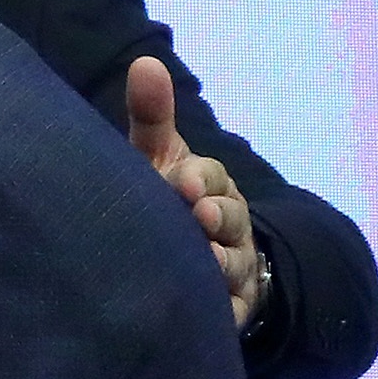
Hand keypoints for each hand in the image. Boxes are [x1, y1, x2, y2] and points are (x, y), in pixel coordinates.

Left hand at [126, 56, 264, 326]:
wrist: (195, 262)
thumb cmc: (166, 198)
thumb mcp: (157, 157)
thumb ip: (151, 116)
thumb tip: (145, 63)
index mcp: (208, 186)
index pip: (208, 177)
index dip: (198, 180)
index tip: (183, 184)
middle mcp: (227, 226)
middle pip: (228, 221)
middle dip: (216, 219)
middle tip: (198, 218)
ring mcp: (232, 268)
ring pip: (232, 267)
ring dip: (219, 264)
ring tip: (203, 263)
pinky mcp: (229, 310)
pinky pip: (230, 314)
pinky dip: (221, 313)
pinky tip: (207, 314)